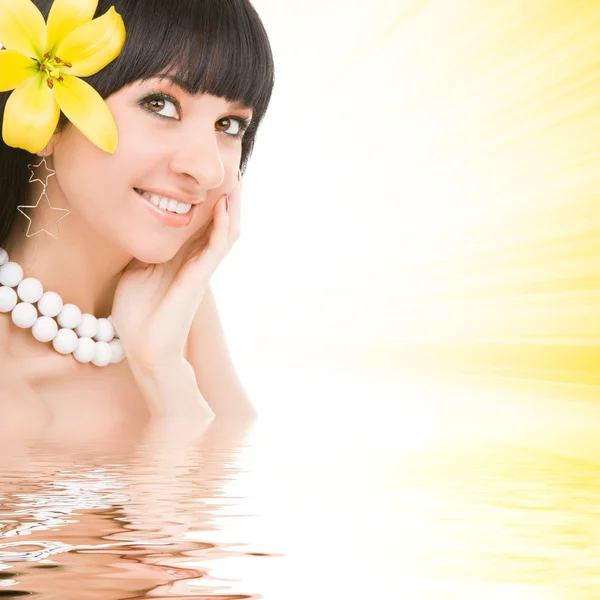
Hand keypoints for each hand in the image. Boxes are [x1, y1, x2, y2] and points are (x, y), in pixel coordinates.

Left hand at [112, 178, 241, 369]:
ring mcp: (202, 269)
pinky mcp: (200, 278)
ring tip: (237, 180)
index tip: (213, 175)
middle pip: (222, 223)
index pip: (204, 223)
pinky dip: (222, 224)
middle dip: (229, 197)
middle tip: (235, 170)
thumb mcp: (137, 269)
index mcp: (184, 258)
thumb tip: (140, 226)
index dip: (211, 199)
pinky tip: (224, 204)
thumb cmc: (139, 313)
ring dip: (234, 206)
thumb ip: (146, 249)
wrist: (143, 347)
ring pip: (227, 232)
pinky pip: (217, 247)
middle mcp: (198, 261)